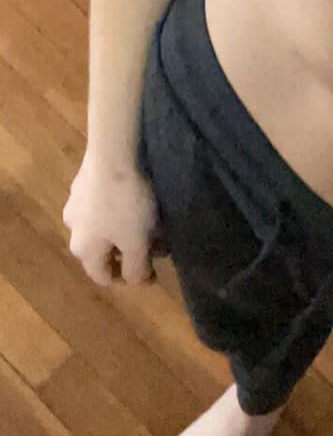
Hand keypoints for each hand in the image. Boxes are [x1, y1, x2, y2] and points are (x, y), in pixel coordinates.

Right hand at [62, 151, 160, 286]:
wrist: (113, 153)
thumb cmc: (127, 205)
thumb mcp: (137, 243)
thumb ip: (137, 268)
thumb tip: (137, 282)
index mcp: (83, 250)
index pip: (103, 277)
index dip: (128, 280)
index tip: (152, 274)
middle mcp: (73, 229)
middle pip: (103, 251)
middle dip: (130, 252)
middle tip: (156, 246)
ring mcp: (75, 203)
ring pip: (103, 226)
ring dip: (125, 229)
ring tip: (152, 221)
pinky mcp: (83, 181)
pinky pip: (103, 204)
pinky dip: (120, 209)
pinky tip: (137, 198)